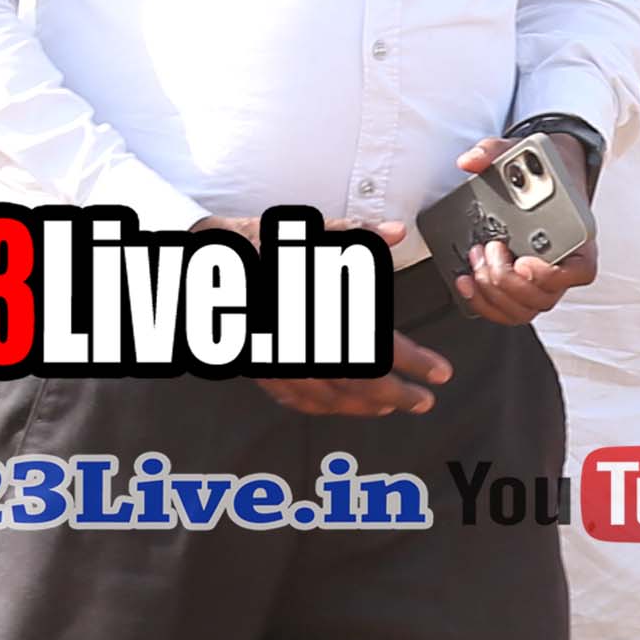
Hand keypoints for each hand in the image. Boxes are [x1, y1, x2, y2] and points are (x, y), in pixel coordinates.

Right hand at [256, 211, 446, 415]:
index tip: (441, 372)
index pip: (375, 342)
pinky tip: (346, 407)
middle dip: (396, 394)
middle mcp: (295, 338)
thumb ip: (353, 234)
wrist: (199, 264)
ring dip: (365, 405)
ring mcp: (274, 358)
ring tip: (395, 405)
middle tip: (425, 401)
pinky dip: (326, 407)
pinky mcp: (257, 367)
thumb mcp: (303, 232)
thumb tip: (397, 232)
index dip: (413, 361)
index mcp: (313, 305)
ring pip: (326, 395)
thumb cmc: (253, 245)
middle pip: (355, 379)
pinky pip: (294, 397)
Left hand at [445, 130, 593, 327]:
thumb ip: (495, 151)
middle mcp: (563, 264)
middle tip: (491, 250)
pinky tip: (466, 281)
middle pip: (544, 296)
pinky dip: (483, 303)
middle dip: (508, 280)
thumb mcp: (520, 153)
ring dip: (494, 292)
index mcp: (578, 236)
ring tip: (476, 262)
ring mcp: (541, 280)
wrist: (543, 180)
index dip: (552, 275)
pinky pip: (507, 310)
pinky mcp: (520, 286)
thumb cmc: (541, 172)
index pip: (580, 271)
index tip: (524, 262)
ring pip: (524, 309)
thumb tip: (470, 160)